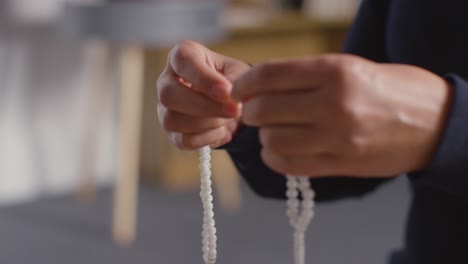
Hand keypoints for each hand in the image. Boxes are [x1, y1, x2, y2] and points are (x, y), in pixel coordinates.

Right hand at [157, 40, 249, 149]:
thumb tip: (231, 95)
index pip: (183, 61)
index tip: (227, 91)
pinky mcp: (171, 131)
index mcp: (182, 56)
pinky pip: (182, 140)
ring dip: (207, 123)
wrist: (230, 102)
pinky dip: (206, 138)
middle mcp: (166, 80)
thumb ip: (237, 80)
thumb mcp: (238, 72)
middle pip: (169, 95)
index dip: (204, 78)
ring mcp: (164, 108)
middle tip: (235, 111)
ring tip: (229, 119)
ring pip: (172, 120)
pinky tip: (222, 131)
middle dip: (205, 106)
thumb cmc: (230, 79)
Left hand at [232, 54, 451, 177]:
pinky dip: (275, 158)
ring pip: (273, 140)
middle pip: (265, 110)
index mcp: (336, 71)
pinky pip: (290, 165)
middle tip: (254, 110)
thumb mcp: (350, 66)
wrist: (434, 122)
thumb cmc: (388, 88)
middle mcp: (335, 104)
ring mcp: (338, 138)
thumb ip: (306, 76)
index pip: (271, 74)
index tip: (238, 89)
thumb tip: (261, 86)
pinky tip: (278, 150)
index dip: (245, 83)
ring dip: (263, 136)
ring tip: (272, 130)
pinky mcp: (341, 164)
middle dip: (250, 110)